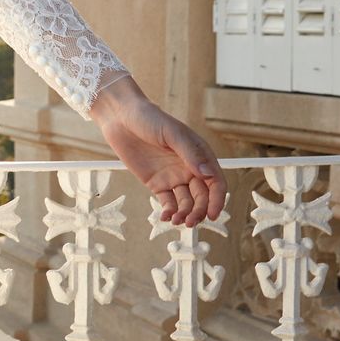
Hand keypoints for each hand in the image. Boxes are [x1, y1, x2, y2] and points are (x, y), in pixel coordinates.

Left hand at [88, 76, 226, 227]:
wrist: (121, 118)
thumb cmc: (150, 119)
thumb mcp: (172, 133)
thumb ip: (190, 153)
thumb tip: (208, 174)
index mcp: (200, 155)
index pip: (215, 181)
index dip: (217, 199)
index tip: (212, 214)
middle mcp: (190, 168)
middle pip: (202, 196)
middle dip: (199, 211)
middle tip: (189, 223)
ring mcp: (174, 177)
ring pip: (186, 202)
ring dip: (184, 214)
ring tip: (175, 220)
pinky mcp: (157, 184)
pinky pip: (168, 202)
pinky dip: (169, 211)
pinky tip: (165, 217)